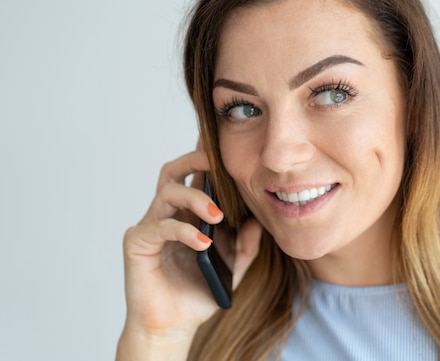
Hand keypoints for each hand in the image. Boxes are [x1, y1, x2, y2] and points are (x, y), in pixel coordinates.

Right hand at [116, 150, 261, 360]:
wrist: (174, 327)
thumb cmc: (197, 295)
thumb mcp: (231, 270)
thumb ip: (245, 247)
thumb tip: (259, 222)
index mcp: (186, 216)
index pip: (193, 179)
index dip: (207, 163)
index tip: (229, 155)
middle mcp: (166, 216)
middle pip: (172, 172)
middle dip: (193, 160)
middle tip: (216, 163)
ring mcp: (150, 227)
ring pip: (167, 193)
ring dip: (195, 198)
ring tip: (217, 215)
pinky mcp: (137, 244)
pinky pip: (160, 227)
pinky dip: (183, 231)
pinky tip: (203, 243)